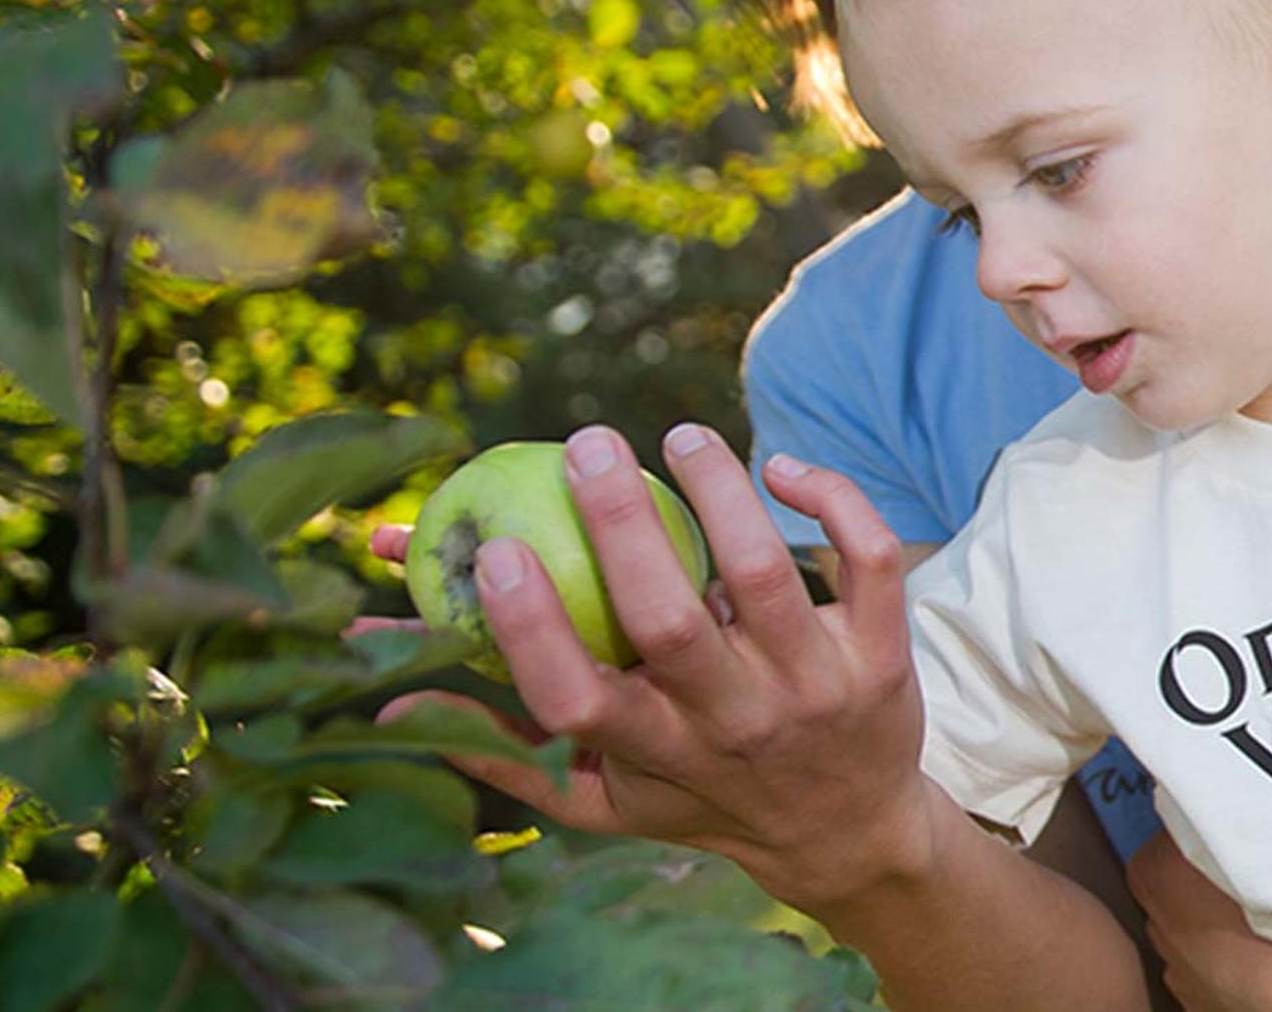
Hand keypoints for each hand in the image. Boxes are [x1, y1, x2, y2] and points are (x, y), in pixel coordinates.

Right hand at [381, 423, 949, 909]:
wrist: (847, 835)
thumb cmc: (702, 800)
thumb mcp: (603, 801)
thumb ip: (503, 750)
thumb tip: (390, 693)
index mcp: (652, 753)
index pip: (574, 698)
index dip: (528, 627)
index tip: (492, 549)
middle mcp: (732, 722)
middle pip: (668, 621)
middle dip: (619, 525)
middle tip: (586, 445)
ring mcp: (813, 687)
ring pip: (763, 574)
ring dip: (719, 491)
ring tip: (679, 437)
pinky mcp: (881, 656)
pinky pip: (866, 560)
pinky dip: (831, 501)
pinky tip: (781, 471)